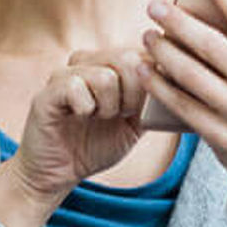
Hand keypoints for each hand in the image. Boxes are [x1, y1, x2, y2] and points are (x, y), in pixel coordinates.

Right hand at [6, 47, 153, 202]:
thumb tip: (179, 81)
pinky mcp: (47, 91)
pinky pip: (76, 88)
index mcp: (109, 65)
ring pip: (104, 76)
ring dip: (109, 106)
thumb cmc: (95, 146)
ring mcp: (65, 74)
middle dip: (133, 95)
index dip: (151, 79)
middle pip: (127, 58)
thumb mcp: (136, 124)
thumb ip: (154, 101)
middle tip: (120, 115)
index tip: (143, 106)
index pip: (143, 52)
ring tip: (98, 117)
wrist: (57, 174)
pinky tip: (79, 118)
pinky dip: (85, 109)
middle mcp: (87, 62)